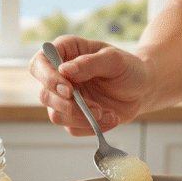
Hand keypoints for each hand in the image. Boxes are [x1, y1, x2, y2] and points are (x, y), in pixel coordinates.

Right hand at [28, 35, 149, 135]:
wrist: (142, 89)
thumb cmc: (128, 68)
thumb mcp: (115, 60)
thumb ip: (90, 63)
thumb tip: (64, 70)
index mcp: (64, 52)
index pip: (39, 64)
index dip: (48, 79)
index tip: (69, 90)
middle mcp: (58, 76)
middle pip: (45, 95)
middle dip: (70, 106)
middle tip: (97, 109)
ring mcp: (64, 98)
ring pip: (56, 115)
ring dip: (84, 119)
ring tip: (109, 114)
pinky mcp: (72, 117)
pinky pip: (72, 128)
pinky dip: (92, 127)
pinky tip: (110, 118)